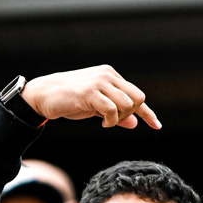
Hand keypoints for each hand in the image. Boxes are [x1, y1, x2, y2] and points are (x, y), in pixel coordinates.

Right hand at [21, 66, 160, 129]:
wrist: (45, 95)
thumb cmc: (70, 101)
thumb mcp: (97, 107)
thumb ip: (116, 113)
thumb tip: (134, 123)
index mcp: (111, 76)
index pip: (137, 94)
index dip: (148, 113)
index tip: (157, 126)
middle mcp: (108, 75)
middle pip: (137, 98)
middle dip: (130, 114)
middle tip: (114, 121)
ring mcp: (99, 82)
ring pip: (127, 104)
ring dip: (119, 118)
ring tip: (105, 122)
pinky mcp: (90, 92)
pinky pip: (113, 110)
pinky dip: (111, 121)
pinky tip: (102, 123)